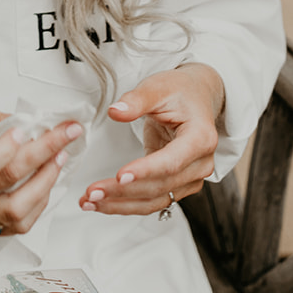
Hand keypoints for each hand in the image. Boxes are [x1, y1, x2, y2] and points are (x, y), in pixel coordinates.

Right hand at [0, 106, 82, 235]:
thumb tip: (31, 123)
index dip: (6, 151)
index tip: (29, 129)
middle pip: (4, 187)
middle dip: (42, 158)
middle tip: (64, 138)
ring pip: (14, 215)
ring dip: (44, 186)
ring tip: (58, 160)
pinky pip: (13, 226)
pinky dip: (35, 205)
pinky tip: (44, 183)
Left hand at [77, 64, 224, 215]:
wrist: (195, 97)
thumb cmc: (179, 91)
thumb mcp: (158, 87)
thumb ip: (136, 100)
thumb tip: (115, 112)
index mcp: (201, 138)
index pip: (171, 161)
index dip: (145, 170)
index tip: (119, 176)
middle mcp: (200, 164)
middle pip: (160, 186)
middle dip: (124, 191)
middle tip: (93, 192)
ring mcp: (190, 178)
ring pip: (154, 200)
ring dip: (121, 204)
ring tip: (90, 202)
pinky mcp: (177, 185)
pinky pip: (151, 200)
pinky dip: (126, 203)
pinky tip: (103, 202)